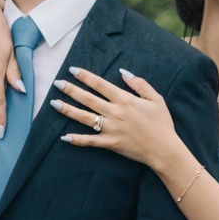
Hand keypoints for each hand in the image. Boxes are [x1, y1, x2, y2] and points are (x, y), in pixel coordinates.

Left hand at [52, 67, 178, 169]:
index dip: (86, 76)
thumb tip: (123, 73)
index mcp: (125, 100)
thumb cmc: (162, 123)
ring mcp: (111, 129)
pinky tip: (65, 136)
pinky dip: (77, 140)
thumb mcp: (156, 99)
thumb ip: (139, 84)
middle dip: (71, 90)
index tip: (73, 70)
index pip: (100, 85)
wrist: (164, 149)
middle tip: (57, 84)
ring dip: (68, 110)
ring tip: (54, 103)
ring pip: (85, 118)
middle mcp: (115, 113)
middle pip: (88, 99)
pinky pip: (90, 141)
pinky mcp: (110, 143)